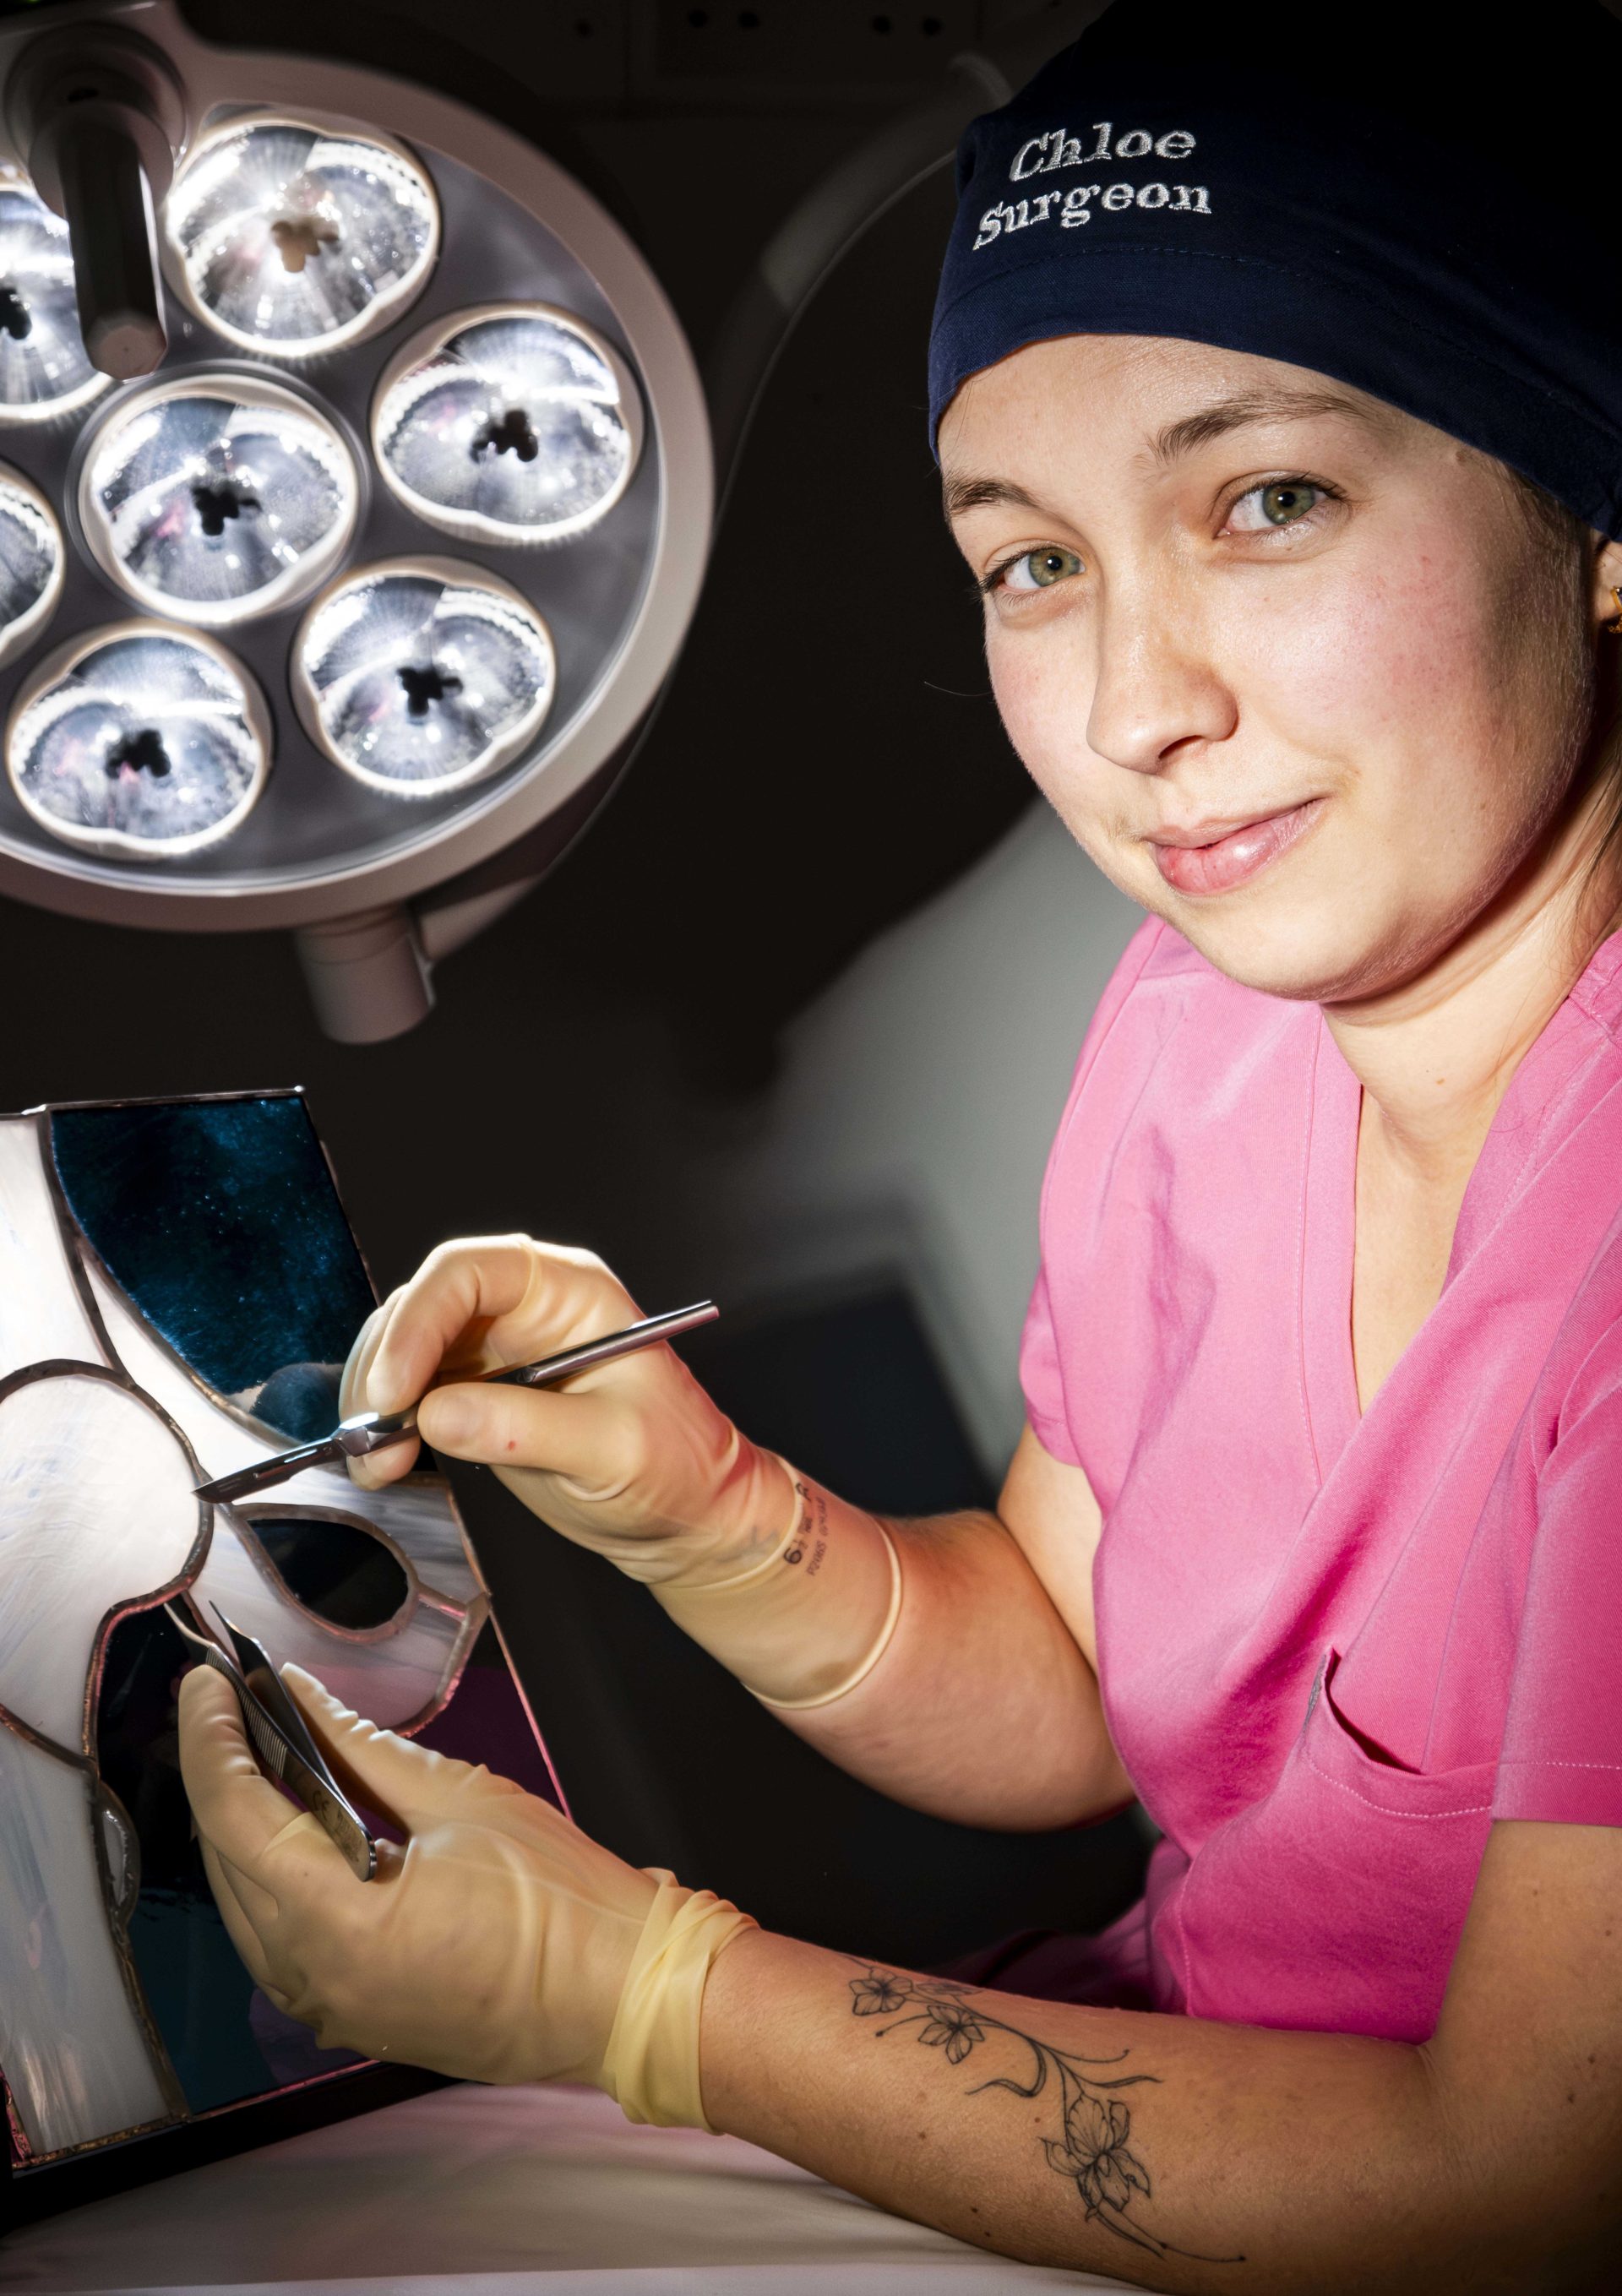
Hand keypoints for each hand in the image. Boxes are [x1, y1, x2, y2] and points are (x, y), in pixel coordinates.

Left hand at [178, 1660, 751, 2117]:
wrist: (625, 1995)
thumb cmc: (564, 1901)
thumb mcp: (461, 1798)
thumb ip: (362, 1747)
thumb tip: (300, 1696)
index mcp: (338, 1924)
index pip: (235, 1815)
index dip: (210, 1737)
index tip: (206, 1680)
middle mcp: (314, 1979)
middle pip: (226, 1862)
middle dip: (219, 1773)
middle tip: (226, 1700)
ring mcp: (331, 2008)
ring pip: (245, 1906)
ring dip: (242, 1827)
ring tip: (256, 1749)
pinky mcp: (354, 2015)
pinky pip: (281, 1941)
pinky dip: (275, 1876)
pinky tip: (295, 1825)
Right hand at [341, 1236, 791, 1588]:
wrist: (687, 1518)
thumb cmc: (676, 1468)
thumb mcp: (613, 1449)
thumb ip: (526, 1428)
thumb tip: (436, 1415)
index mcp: (568, 1293)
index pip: (470, 1272)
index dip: (420, 1321)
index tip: (396, 1390)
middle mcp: (523, 1310)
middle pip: (422, 1308)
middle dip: (386, 1370)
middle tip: (374, 1441)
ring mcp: (494, 1351)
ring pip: (403, 1349)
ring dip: (375, 1403)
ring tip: (378, 1467)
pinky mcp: (476, 1396)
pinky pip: (409, 1393)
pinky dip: (384, 1427)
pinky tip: (383, 1468)